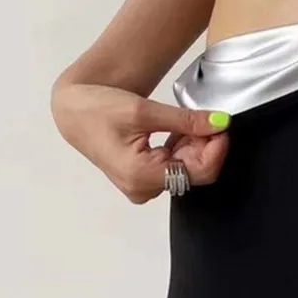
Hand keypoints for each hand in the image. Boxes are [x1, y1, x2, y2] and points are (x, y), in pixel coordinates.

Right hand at [52, 81, 230, 203]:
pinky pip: (176, 168)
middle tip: (209, 119)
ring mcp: (144, 187)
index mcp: (142, 176)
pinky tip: (180, 132)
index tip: (223, 125)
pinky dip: (184, 149)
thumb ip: (185, 120)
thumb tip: (220, 122)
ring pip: (187, 170)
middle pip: (195, 172)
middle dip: (207, 146)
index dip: (217, 149)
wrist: (74, 110)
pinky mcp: (144, 180)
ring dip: (195, 146)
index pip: (199, 172)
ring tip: (190, 122)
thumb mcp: (144, 111)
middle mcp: (144, 189)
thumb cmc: (99, 108)